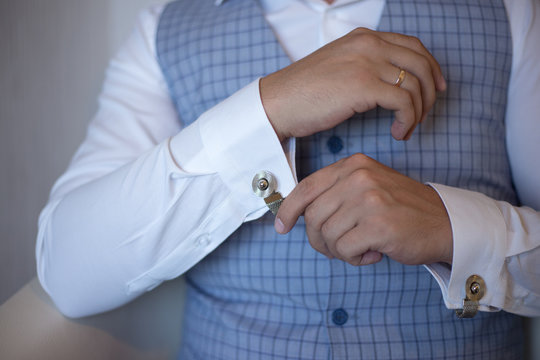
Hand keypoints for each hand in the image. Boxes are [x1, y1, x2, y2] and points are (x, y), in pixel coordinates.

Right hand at [260, 27, 445, 141]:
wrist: (278, 102)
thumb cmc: (303, 92)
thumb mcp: (338, 67)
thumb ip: (364, 66)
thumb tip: (388, 84)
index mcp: (364, 38)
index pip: (413, 46)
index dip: (431, 68)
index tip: (437, 88)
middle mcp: (369, 44)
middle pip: (421, 63)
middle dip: (430, 92)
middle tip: (425, 114)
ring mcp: (366, 63)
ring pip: (415, 84)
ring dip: (418, 111)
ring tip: (405, 129)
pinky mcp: (363, 86)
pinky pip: (403, 102)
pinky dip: (407, 120)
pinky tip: (397, 133)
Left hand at [274, 154, 452, 265]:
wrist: (444, 223)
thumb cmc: (400, 210)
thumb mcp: (366, 188)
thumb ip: (335, 194)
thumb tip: (298, 214)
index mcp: (353, 165)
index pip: (307, 187)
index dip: (289, 209)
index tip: (281, 226)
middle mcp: (359, 177)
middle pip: (313, 216)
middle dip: (319, 240)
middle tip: (339, 247)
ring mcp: (369, 200)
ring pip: (327, 235)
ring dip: (341, 251)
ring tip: (363, 246)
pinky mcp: (379, 225)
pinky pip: (345, 250)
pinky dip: (355, 258)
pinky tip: (373, 252)